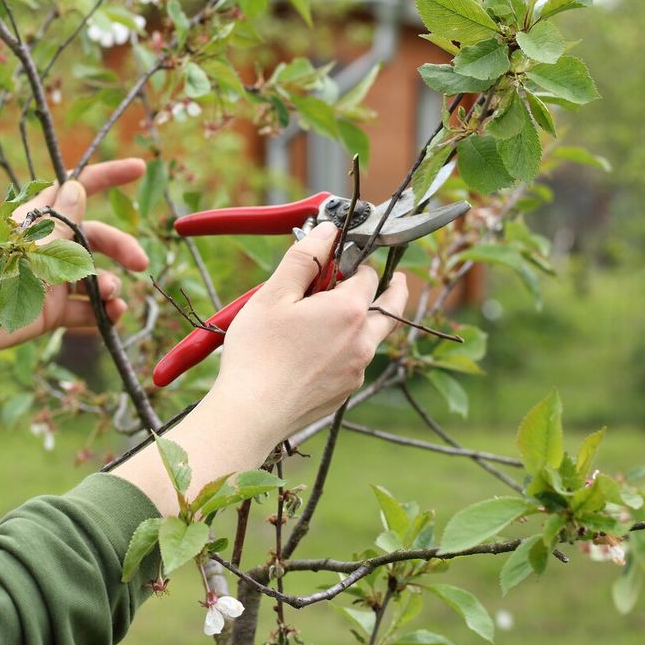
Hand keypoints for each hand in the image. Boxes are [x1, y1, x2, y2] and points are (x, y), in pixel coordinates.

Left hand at [0, 158, 148, 362]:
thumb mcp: (27, 246)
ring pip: (93, 276)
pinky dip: (103, 313)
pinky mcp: (50, 311)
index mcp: (38, 221)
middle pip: (96, 238)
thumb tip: (78, 185)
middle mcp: (48, 248)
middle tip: (141, 263)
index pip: (77, 190)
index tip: (139, 168)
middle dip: (121, 247)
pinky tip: (113, 316)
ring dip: (110, 284)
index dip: (108, 177)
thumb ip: (58, 224)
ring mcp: (51, 280)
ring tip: (112, 296)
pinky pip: (86, 309)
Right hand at [212, 221, 408, 439]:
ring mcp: (357, 370)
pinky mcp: (345, 392)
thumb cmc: (258, 353)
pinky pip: (355, 362)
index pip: (369, 273)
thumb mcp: (274, 295)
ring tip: (335, 314)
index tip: (341, 258)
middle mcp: (363, 341)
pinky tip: (315, 350)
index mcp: (350, 311)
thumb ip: (305, 258)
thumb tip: (327, 231)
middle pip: (392, 307)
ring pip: (372, 337)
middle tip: (391, 278)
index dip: (355, 261)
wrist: (252, 413)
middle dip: (392, 288)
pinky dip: (345, 348)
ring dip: (363, 320)